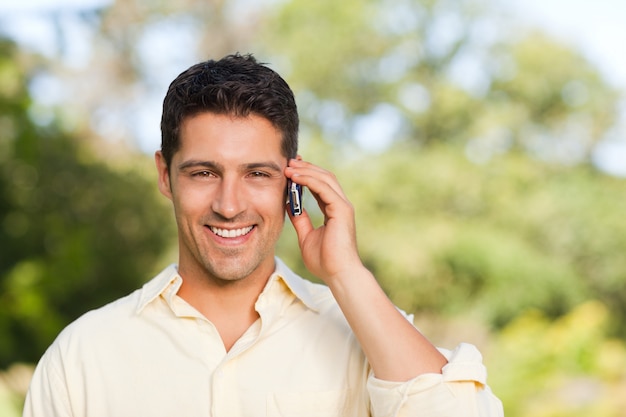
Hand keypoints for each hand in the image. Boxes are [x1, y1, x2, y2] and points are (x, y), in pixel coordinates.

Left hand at [284, 159, 362, 283]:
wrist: (338, 274)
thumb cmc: (325, 261)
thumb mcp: (306, 236)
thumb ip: (300, 219)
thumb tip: (289, 205)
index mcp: (334, 210)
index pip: (320, 186)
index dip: (306, 175)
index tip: (290, 169)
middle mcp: (340, 205)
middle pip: (324, 177)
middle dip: (306, 167)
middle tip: (288, 161)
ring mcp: (343, 206)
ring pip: (325, 178)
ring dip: (306, 170)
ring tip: (289, 166)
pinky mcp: (342, 210)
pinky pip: (324, 188)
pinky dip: (309, 180)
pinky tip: (295, 177)